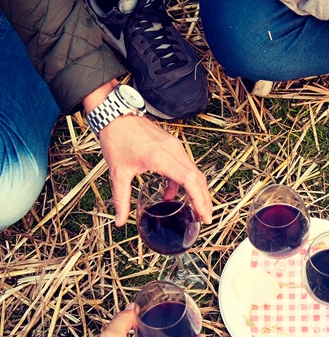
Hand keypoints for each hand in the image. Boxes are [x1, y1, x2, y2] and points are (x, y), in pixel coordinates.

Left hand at [82, 81, 212, 225]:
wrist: (115, 115)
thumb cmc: (116, 139)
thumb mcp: (118, 172)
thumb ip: (121, 199)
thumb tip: (119, 220)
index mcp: (160, 156)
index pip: (189, 179)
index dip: (199, 199)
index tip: (203, 215)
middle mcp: (173, 150)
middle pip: (197, 177)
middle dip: (203, 200)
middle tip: (205, 219)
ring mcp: (174, 146)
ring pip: (194, 172)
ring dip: (197, 191)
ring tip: (196, 210)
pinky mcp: (172, 145)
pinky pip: (185, 166)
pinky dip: (184, 182)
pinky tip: (171, 195)